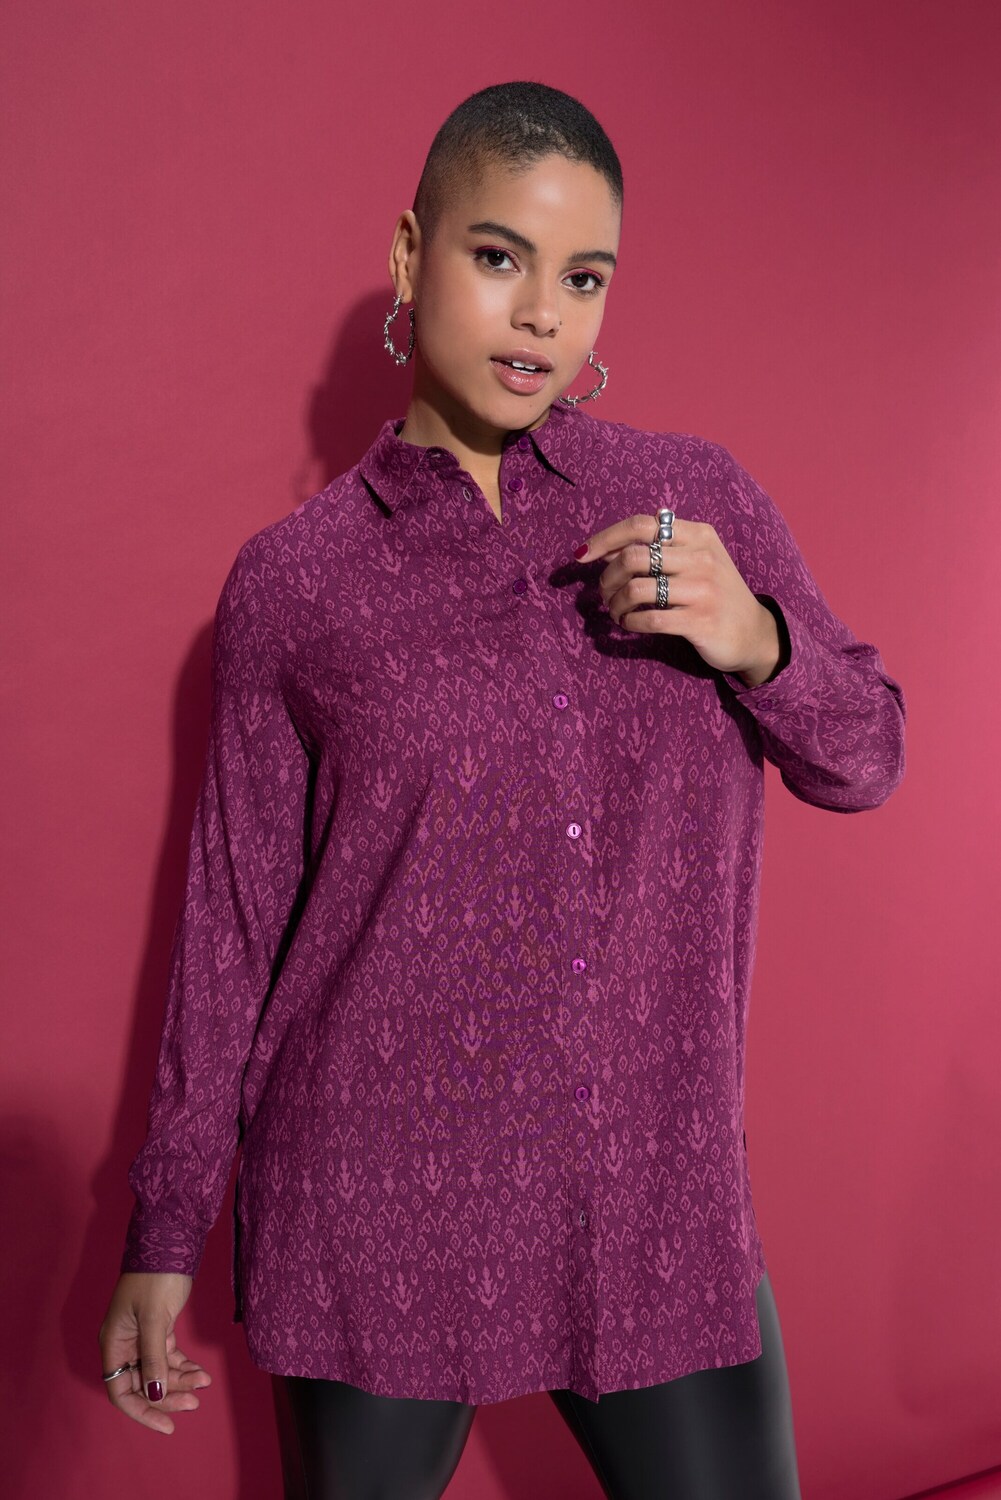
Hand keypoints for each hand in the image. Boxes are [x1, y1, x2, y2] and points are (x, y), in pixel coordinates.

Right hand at [99, 1272, 209, 1434]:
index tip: (167, 1425)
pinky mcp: (160, 1327)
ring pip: (159, 1371)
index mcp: (114, 1343)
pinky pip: (169, 1356)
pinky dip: (184, 1366)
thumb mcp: (154, 1318)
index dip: (142, 1411)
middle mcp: (125, 1343)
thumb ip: (153, 1358)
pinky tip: (200, 1372)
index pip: (121, 1391)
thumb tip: (154, 1396)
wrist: (170, 1241)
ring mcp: (142, 1336)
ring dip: (180, 1381)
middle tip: (195, 1403)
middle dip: (168, 1396)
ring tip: (204, 1383)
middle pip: (143, 1384)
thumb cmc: (155, 1276)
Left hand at [574, 513, 780, 684]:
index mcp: (698, 535)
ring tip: (616, 612)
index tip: (583, 555)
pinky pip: (649, 619)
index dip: (605, 538)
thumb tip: (609, 549)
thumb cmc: (715, 594)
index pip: (641, 525)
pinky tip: (629, 625)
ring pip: (636, 589)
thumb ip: (660, 550)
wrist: (755, 633)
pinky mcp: (700, 621)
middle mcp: (702, 558)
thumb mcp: (697, 561)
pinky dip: (630, 623)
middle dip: (607, 578)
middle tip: (605, 594)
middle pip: (633, 557)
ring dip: (615, 604)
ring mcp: (703, 590)